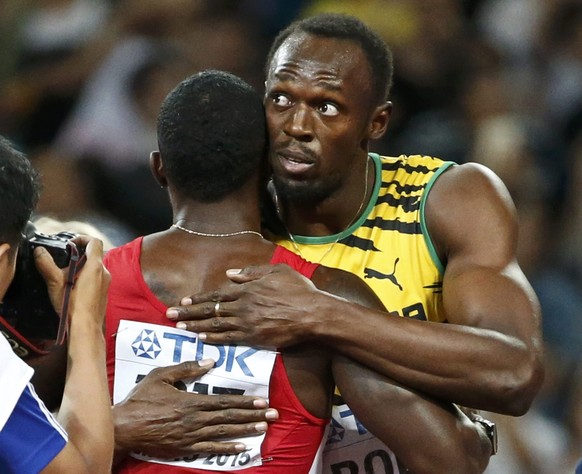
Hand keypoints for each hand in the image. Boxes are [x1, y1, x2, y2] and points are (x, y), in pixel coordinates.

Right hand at [34, 235, 108, 325]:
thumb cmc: (73, 307)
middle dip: (79, 255)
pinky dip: (86, 277)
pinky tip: (73, 287)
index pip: (95, 242)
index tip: (70, 244)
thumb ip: (47, 265)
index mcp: (95, 267)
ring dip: (81, 267)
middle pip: (94, 255)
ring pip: (95, 267)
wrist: (86, 328)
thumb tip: (40, 252)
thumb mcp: (56, 284)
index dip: (83, 238)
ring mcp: (106, 283)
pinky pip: (96, 278)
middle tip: (64, 261)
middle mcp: (104, 272)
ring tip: (66, 276)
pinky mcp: (104, 292)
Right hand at [113, 360, 278, 458]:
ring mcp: (191, 435)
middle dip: (253, 416)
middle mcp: (196, 419)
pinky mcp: (185, 448)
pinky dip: (227, 448)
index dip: (246, 402)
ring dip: (246, 430)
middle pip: (230, 416)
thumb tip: (211, 361)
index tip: (262, 401)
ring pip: (224, 432)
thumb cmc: (141, 399)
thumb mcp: (161, 375)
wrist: (124, 427)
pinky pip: (210, 448)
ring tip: (263, 428)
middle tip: (274, 415)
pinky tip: (242, 448)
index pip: (225, 401)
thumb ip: (187, 368)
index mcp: (192, 400)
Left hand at [166, 264, 321, 347]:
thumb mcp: (277, 271)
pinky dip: (213, 339)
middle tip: (169, 315)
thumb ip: (252, 272)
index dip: (198, 298)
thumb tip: (229, 275)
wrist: (314, 314)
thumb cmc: (299, 291)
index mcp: (248, 288)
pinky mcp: (255, 337)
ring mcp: (248, 322)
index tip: (183, 301)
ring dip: (195, 326)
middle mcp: (243, 305)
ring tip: (179, 328)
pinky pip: (229, 339)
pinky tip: (201, 339)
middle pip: (210, 309)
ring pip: (215, 324)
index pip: (216, 294)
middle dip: (188, 312)